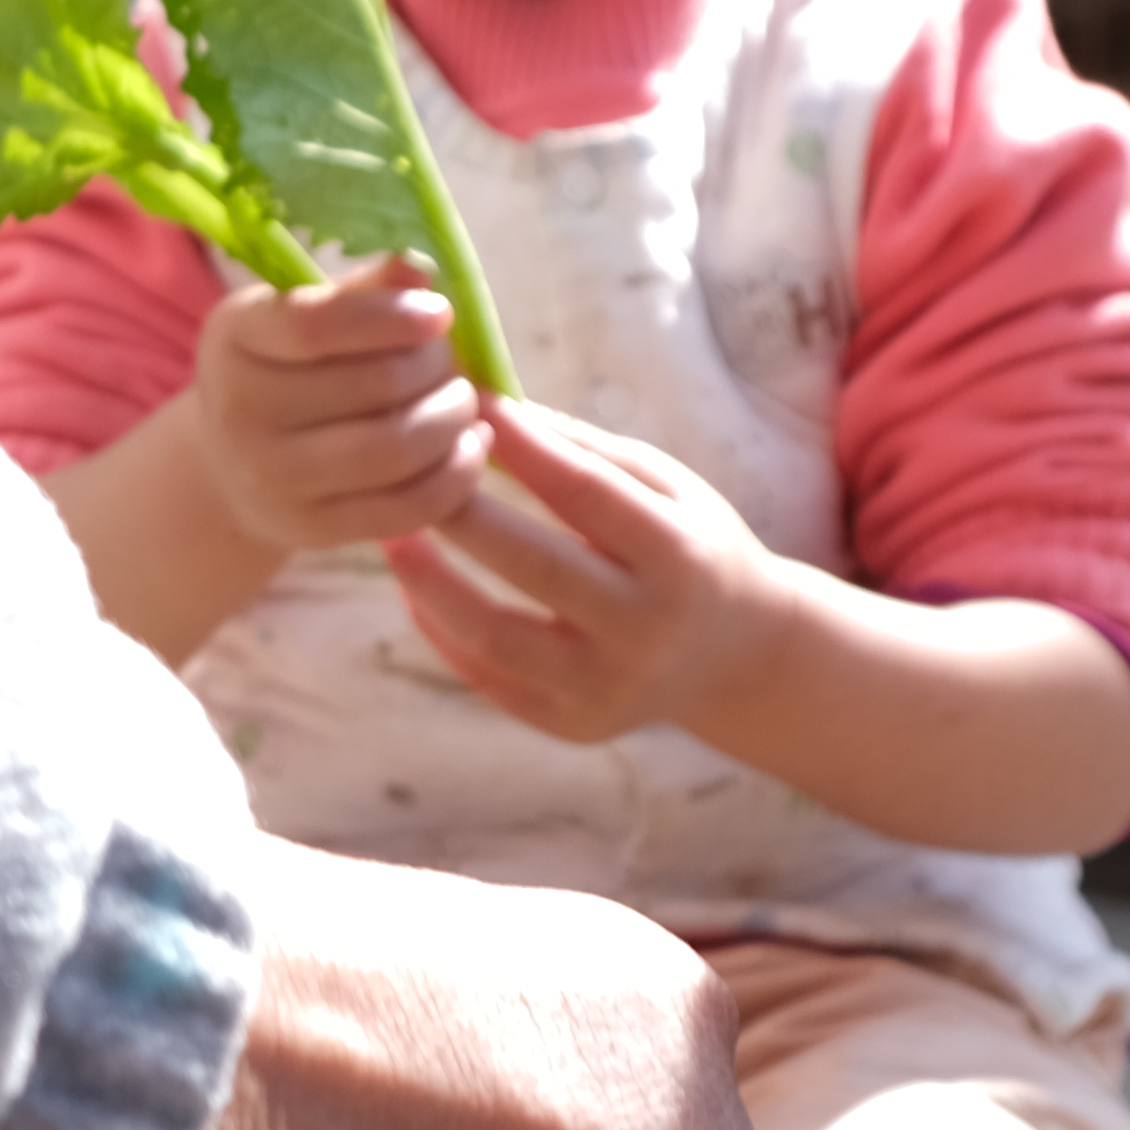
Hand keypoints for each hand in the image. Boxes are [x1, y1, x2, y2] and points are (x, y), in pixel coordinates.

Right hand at [181, 251, 490, 552]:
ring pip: (394, 449)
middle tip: (449, 361)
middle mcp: (241, 411)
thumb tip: (420, 267)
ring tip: (462, 402)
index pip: (314, 325)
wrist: (229, 468)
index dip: (390, 317)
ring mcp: (273, 479)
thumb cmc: (283, 371)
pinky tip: (469, 447)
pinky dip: (455, 476)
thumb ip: (361, 293)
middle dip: (435, 368)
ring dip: (451, 419)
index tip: (439, 314)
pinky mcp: (312, 529)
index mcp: (235, 337)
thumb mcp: (299, 317)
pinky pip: (404, 507)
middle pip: (373, 385)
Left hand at [388, 404, 791, 743]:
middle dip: (461, 513)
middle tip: (408, 468)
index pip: (585, 494)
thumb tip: (493, 405)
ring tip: (393, 536)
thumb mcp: (667, 488)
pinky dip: (444, 630)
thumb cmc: (690, 549)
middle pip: (534, 566)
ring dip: (431, 583)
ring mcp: (608, 689)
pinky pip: (489, 678)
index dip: (521, 448)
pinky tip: (418, 588)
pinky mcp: (573, 725)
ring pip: (495, 637)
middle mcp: (646, 631)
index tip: (469, 404)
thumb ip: (586, 452)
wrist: (736, 656)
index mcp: (680, 558)